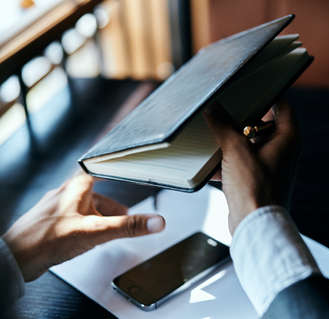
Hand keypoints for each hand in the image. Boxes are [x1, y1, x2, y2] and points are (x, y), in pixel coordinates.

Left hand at [3, 174, 164, 280]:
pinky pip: (77, 218)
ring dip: (101, 218)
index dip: (120, 170)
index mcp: (78, 185)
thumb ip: (128, 227)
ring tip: (108, 232)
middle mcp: (67, 192)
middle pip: (99, 193)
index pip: (105, 169)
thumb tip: (155, 221)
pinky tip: (87, 239)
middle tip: (125, 217)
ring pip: (88, 207)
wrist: (16, 259)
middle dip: (114, 207)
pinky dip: (87, 226)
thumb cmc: (47, 240)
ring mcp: (59, 206)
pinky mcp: (53, 221)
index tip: (133, 171)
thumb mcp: (96, 231)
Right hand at [204, 102, 297, 233]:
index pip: (282, 106)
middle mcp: (283, 150)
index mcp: (287, 138)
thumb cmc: (255, 189)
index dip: (267, 95)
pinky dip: (229, 160)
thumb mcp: (235, 150)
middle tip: (226, 111)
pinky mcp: (257, 179)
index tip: (250, 89)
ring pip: (251, 144)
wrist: (254, 225)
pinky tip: (212, 162)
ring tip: (215, 135)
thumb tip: (213, 108)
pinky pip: (243, 162)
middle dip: (242, 119)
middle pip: (263, 124)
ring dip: (233, 141)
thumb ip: (223, 126)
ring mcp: (270, 166)